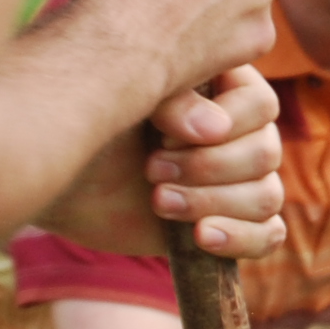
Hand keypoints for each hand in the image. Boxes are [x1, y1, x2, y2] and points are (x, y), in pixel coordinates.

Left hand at [37, 67, 289, 261]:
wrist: (61, 174)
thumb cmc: (94, 123)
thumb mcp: (131, 98)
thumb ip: (174, 100)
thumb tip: (213, 129)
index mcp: (224, 90)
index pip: (260, 104)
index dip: (224, 123)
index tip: (163, 132)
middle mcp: (238, 134)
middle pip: (266, 153)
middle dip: (208, 167)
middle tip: (151, 169)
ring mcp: (236, 181)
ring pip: (267, 196)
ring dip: (213, 201)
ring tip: (159, 201)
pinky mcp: (227, 223)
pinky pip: (268, 236)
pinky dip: (240, 238)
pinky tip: (201, 236)